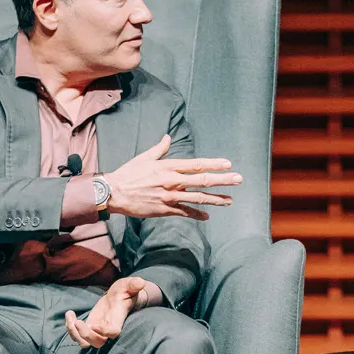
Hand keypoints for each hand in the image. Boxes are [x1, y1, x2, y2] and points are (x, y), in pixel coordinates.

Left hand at [65, 276, 151, 348]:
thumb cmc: (126, 291)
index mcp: (118, 319)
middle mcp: (107, 328)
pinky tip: (70, 314)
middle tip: (77, 322)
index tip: (94, 325)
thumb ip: (134, 284)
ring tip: (70, 316)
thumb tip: (140, 282)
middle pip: (97, 343)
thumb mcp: (129, 285)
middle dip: (85, 335)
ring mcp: (97, 330)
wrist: (118, 297)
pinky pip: (77, 335)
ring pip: (85, 343)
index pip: (113, 333)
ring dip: (74, 333)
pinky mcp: (88, 327)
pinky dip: (70, 328)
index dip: (104, 332)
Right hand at [102, 135, 241, 220]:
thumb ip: (159, 149)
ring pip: (198, 198)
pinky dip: (197, 214)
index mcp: (168, 167)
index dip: (213, 164)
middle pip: (202, 180)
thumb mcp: (145, 157)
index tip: (228, 164)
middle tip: (239, 179)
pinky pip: (185, 212)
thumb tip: (168, 137)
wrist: (114, 193)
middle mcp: (172, 181)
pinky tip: (207, 216)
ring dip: (215, 199)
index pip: (196, 164)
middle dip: (223, 180)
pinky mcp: (165, 209)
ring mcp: (170, 197)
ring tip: (229, 200)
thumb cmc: (129, 173)